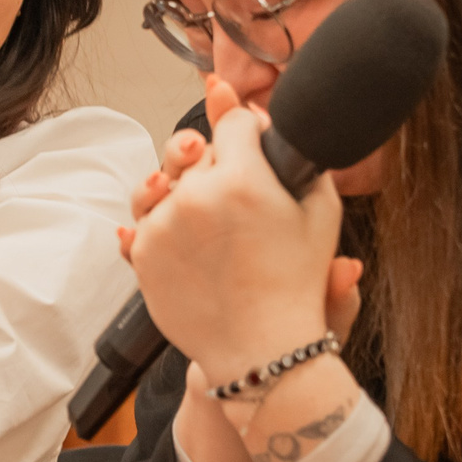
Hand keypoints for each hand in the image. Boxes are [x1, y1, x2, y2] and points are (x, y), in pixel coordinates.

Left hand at [123, 76, 362, 346]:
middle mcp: (195, 195)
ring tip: (212, 217)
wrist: (262, 349)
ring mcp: (163, 224)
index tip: (256, 153)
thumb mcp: (319, 210)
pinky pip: (149, 217)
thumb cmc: (297, 282)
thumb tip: (256, 112)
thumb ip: (294, 152)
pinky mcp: (143, 251)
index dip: (249, 134)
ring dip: (186, 191)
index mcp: (242, 177)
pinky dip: (169, 223)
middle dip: (217, 163)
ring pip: (168, 180)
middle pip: (198, 149)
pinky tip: (197, 242)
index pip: (234, 122)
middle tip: (237, 196)